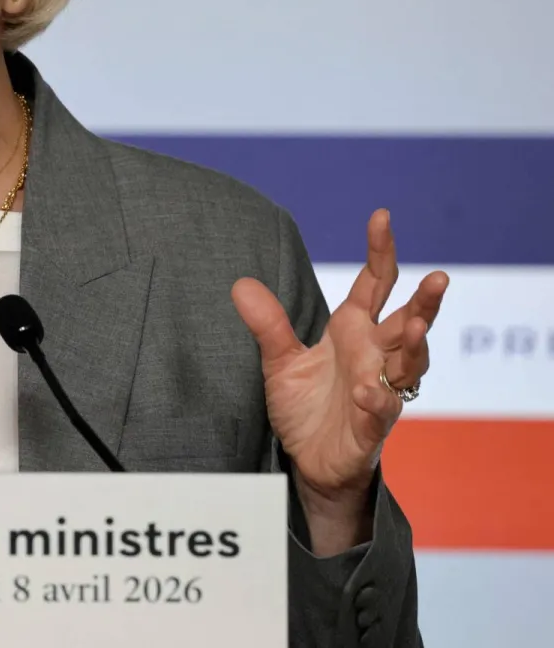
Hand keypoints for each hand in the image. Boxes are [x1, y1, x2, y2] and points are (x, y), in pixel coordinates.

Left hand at [232, 210, 446, 550]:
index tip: (380, 217)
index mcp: (353, 333)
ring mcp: (378, 391)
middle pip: (408, 323)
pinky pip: (380, 411)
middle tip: (438, 278)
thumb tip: (241, 284)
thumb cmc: (306, 408)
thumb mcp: (280, 361)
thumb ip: (268, 324)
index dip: (380, 251)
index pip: (375, 285)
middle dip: (425, 302)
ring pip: (409, 365)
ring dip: (415, 345)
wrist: (309, 463)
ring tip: (416, 325)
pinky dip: (377, 399)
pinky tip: (367, 390)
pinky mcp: (369, 426)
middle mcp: (374, 358)